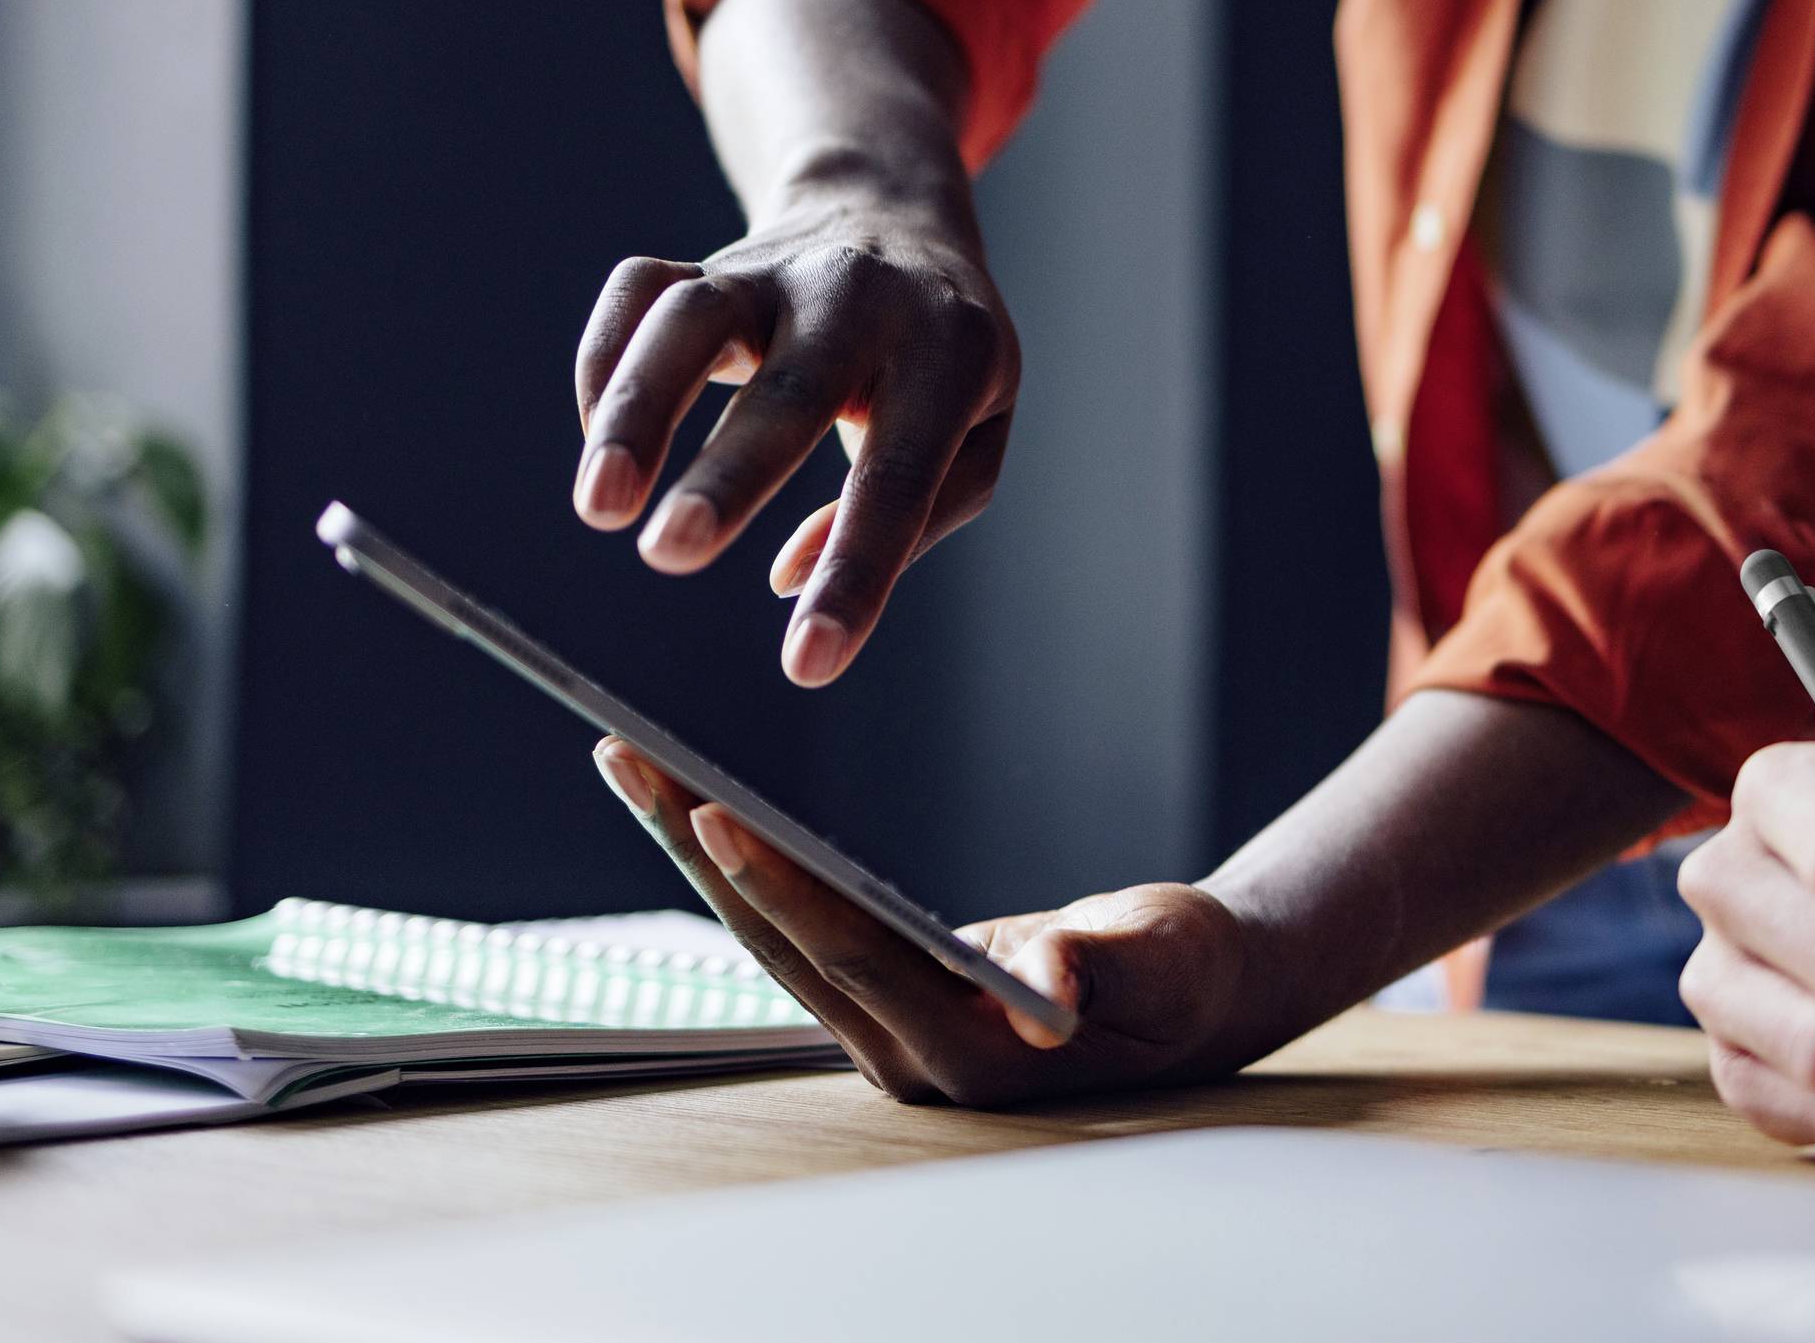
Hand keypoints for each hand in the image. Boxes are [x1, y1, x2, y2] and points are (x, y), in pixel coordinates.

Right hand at [572, 175, 1017, 687]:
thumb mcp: (978, 430)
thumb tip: (798, 582)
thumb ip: (917, 515)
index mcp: (951, 354)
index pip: (901, 477)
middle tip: (672, 553)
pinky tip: (599, 439)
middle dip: (730, 473)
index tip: (809, 663)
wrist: (897, 215)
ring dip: (638, 408)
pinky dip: (605, 362)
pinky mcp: (706, 261)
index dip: (857, 571)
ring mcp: (775, 271)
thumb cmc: (944, 357)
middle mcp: (861, 301)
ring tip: (600, 502)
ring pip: (692, 319)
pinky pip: (640, 292)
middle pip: (791, 388)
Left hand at [594, 739, 1251, 1104]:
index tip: (716, 817)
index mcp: (971, 1055)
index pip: (855, 960)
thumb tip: (1057, 981)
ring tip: (631, 762)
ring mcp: (883, 1031)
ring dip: (697, 847)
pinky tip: (691, 804)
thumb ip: (1113, 966)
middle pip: (782, 943)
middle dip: (699, 849)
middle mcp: (906, 1056)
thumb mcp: (1170, 960)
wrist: (1186, 1000)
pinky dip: (739, 858)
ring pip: (770, 932)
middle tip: (628, 757)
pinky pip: (791, 922)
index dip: (784, 890)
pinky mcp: (875, 998)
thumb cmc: (1184, 974)